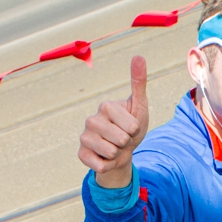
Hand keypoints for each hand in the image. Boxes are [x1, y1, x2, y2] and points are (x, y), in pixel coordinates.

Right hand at [79, 56, 148, 187]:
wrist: (123, 151)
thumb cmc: (131, 127)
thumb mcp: (139, 106)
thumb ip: (138, 82)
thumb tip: (139, 56)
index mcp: (106, 106)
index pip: (132, 126)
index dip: (136, 130)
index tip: (131, 127)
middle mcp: (91, 119)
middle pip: (121, 139)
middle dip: (127, 143)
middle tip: (123, 139)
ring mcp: (84, 137)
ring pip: (111, 153)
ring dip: (118, 155)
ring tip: (115, 147)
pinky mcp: (81, 154)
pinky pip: (101, 165)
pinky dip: (109, 165)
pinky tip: (105, 157)